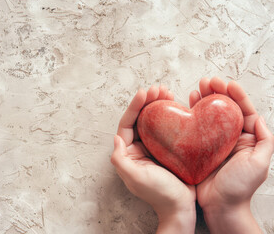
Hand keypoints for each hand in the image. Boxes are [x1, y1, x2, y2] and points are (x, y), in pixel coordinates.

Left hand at [111, 86, 195, 233]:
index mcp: (128, 152)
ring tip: (167, 91)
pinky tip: (177, 104)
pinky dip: (171, 115)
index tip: (144, 93)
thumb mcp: (136, 178)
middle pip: (141, 118)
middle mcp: (138, 147)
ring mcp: (153, 147)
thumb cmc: (159, 194)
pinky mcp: (168, 147)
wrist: (180, 207)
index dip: (134, 106)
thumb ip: (121, 159)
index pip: (127, 124)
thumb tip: (116, 138)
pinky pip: (167, 127)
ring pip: (154, 120)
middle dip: (147, 101)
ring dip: (159, 104)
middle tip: (159, 88)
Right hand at [190, 77, 273, 233]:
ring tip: (197, 88)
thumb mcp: (259, 164)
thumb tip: (258, 118)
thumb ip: (264, 140)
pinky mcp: (198, 148)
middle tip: (208, 81)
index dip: (235, 95)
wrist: (221, 207)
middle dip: (217, 93)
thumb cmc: (240, 188)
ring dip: (204, 100)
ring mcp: (212, 142)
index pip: (242, 111)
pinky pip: (195, 128)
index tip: (226, 83)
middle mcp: (229, 138)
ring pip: (209, 116)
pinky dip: (191, 115)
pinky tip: (188, 104)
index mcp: (246, 139)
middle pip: (224, 109)